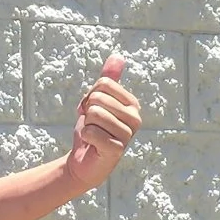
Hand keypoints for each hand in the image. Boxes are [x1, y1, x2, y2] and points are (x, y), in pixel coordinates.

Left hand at [61, 52, 141, 195]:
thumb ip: (108, 80)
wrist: (84, 162)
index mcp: (132, 104)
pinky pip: (90, 131)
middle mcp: (135, 118)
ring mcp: (128, 134)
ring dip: (87, 125)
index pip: (103, 83)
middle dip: (87, 111)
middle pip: (97, 98)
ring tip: (93, 135)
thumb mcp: (97, 102)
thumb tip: (117, 56)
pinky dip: (85, 137)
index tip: (91, 110)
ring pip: (94, 114)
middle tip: (92, 125)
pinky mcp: (117, 149)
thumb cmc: (93, 131)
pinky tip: (92, 145)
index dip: (89, 96)